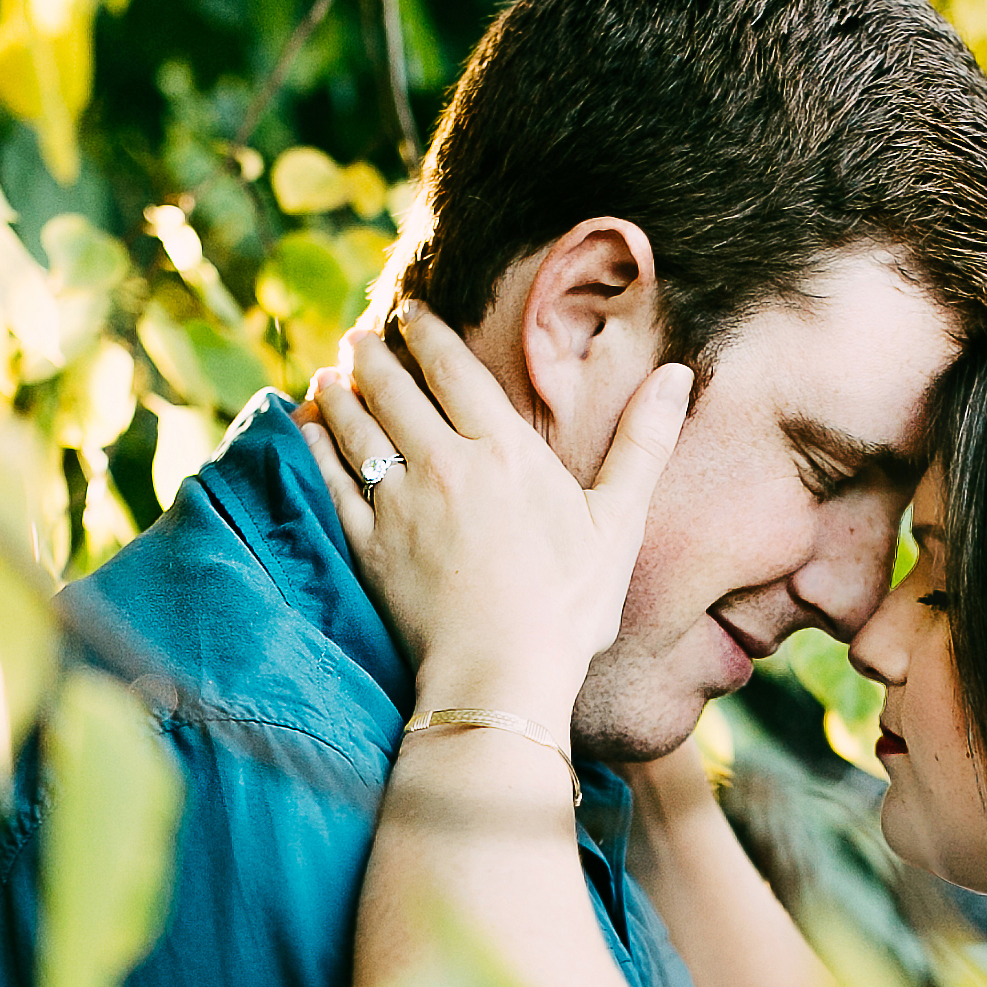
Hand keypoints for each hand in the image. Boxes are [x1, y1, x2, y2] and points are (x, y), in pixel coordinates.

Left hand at [300, 303, 690, 720]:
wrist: (503, 674)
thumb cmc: (569, 604)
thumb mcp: (619, 521)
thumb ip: (643, 444)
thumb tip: (678, 375)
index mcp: (505, 450)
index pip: (453, 369)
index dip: (426, 333)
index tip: (410, 312)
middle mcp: (445, 464)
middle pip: (395, 390)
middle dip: (372, 355)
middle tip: (358, 336)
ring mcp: (400, 505)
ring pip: (357, 430)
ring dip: (339, 394)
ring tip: (329, 375)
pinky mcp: (369, 546)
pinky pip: (332, 483)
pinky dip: (316, 451)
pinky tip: (308, 433)